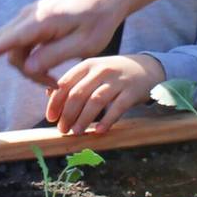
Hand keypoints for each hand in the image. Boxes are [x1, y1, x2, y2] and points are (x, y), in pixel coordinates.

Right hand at [0, 0, 129, 87]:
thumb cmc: (97, 19)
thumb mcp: (84, 44)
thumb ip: (54, 55)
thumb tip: (26, 67)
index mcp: (40, 22)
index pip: (3, 42)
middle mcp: (27, 17)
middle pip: (6, 49)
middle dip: (23, 71)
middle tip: (51, 84)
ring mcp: (26, 18)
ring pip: (13, 50)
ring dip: (30, 68)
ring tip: (57, 78)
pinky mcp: (29, 22)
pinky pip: (19, 45)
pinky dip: (30, 60)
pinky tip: (47, 69)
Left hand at [45, 54, 163, 134]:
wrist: (148, 68)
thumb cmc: (114, 73)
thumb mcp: (93, 71)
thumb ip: (73, 81)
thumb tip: (49, 95)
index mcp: (88, 65)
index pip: (65, 83)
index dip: (55, 102)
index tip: (51, 117)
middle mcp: (101, 70)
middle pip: (78, 93)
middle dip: (67, 113)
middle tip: (62, 129)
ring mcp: (118, 80)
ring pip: (96, 101)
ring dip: (83, 119)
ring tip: (76, 132)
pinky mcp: (132, 91)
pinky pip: (117, 108)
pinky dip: (107, 120)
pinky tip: (99, 131)